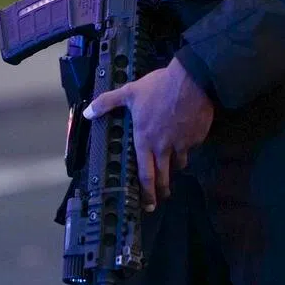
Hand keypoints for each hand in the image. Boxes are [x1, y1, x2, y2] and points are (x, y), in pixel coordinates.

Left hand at [83, 56, 213, 212]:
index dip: (146, 192)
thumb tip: (87, 112)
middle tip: (161, 198)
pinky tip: (187, 140)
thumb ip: (108, 102)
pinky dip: (188, 147)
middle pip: (163, 176)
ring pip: (179, 163)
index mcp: (145, 140)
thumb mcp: (130, 92)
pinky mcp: (197, 138)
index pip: (144, 174)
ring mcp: (181, 144)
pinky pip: (191, 147)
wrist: (192, 80)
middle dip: (161, 190)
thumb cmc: (158, 88)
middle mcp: (163, 147)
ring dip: (175, 167)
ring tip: (174, 168)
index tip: (147, 204)